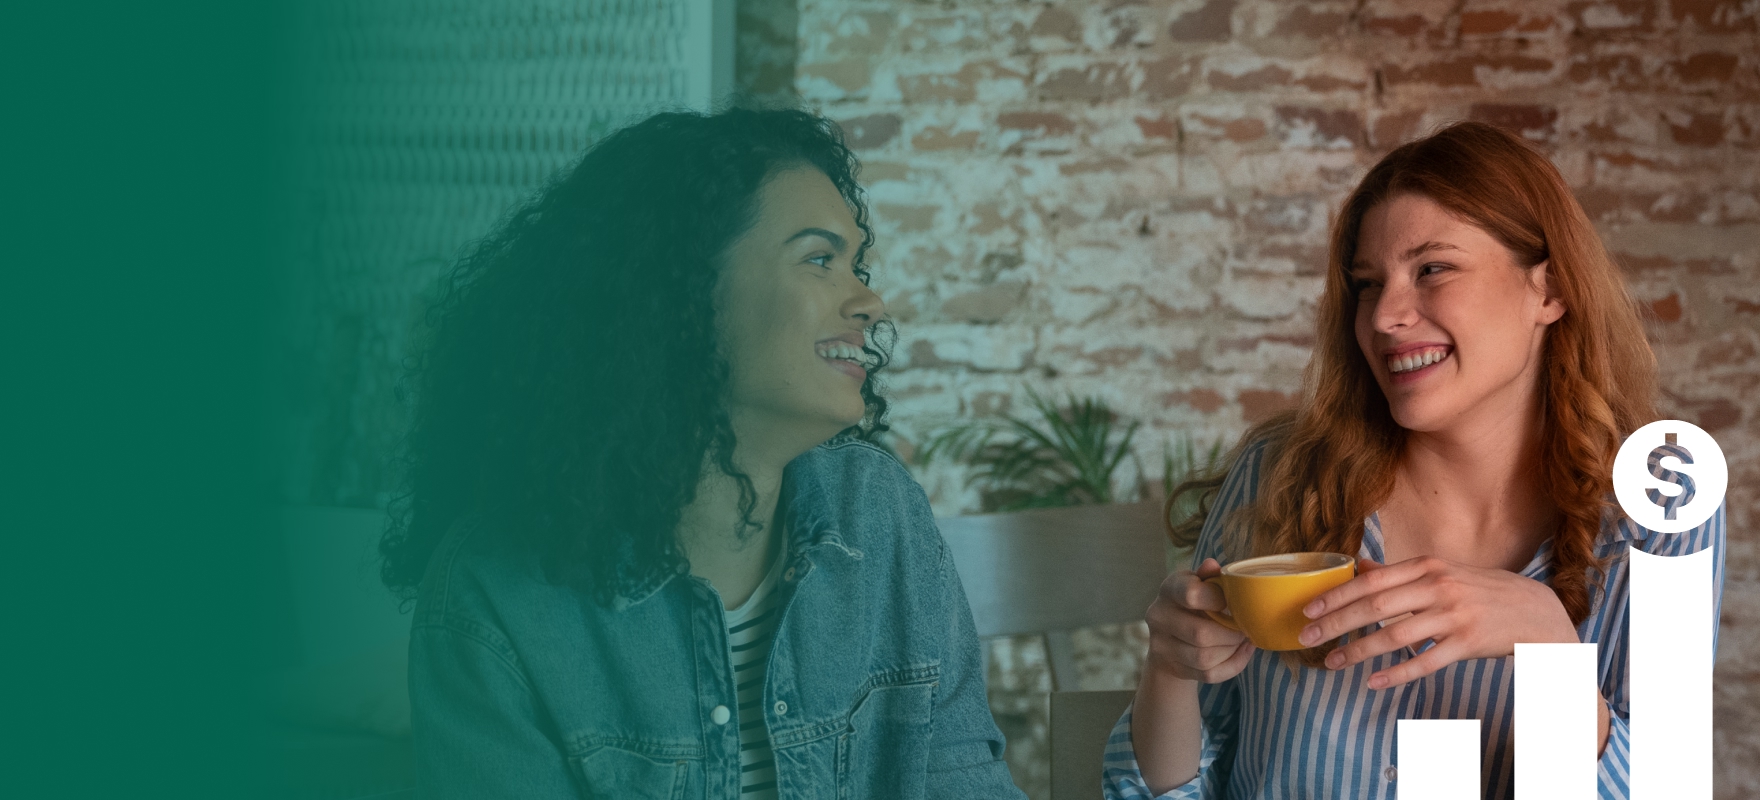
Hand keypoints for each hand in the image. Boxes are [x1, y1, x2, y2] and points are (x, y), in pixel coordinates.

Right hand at [1144, 558, 1255, 682]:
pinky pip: (1207, 674)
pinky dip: (1232, 665)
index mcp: (1168, 589)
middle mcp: (1158, 616)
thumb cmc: (1193, 604)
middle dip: (1231, 634)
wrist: (1171, 636)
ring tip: (1241, 640)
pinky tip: (1240, 653)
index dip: (1218, 600)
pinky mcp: (1171, 667)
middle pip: (1201, 634)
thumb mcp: (1199, 584)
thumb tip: (1212, 565)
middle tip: (1245, 629)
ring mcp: (1161, 645)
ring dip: (1231, 650)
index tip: (1231, 602)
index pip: (1191, 595)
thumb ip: (1208, 576)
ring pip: (1205, 658)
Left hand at [1297, 556, 1578, 688]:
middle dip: (1336, 622)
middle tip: (1306, 636)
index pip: (1371, 580)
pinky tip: (1374, 681)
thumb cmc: (1483, 591)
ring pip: (1395, 635)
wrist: (1538, 612)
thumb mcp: (1443, 572)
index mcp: (1428, 566)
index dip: (1337, 594)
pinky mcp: (1467, 643)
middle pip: (1375, 606)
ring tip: (1332, 662)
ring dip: (1358, 650)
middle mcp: (1438, 587)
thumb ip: (1401, 573)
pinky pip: (1425, 661)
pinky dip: (1397, 673)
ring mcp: (1454, 616)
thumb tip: (1359, 566)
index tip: (1308, 607)